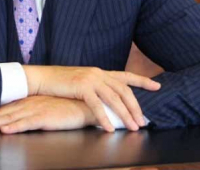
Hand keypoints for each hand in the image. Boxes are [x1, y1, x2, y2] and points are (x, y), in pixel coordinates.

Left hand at [0, 96, 95, 133]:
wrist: (84, 104)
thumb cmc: (63, 109)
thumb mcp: (41, 110)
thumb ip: (26, 115)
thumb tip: (10, 123)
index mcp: (24, 103)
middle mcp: (26, 105)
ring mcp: (35, 110)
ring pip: (8, 119)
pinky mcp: (46, 117)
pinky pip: (28, 123)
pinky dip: (16, 126)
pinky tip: (5, 130)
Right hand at [23, 66, 159, 131]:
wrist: (42, 78)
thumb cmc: (60, 83)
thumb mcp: (82, 83)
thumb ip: (96, 88)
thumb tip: (108, 101)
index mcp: (100, 72)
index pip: (126, 76)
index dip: (143, 81)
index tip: (157, 86)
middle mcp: (98, 73)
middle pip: (124, 90)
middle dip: (136, 107)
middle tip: (144, 121)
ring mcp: (91, 79)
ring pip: (114, 98)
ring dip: (125, 114)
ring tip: (133, 127)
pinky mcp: (81, 87)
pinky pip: (97, 105)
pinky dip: (105, 118)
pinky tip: (110, 128)